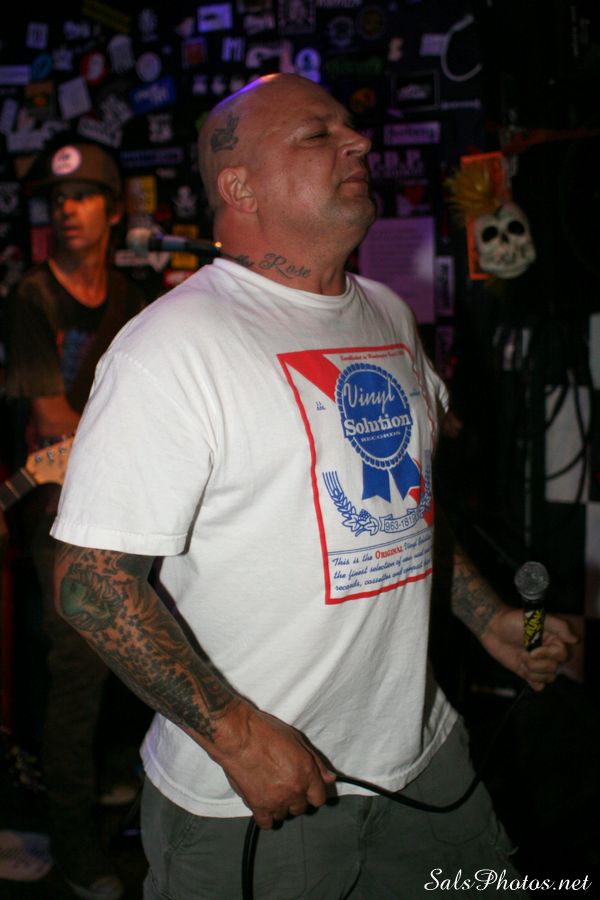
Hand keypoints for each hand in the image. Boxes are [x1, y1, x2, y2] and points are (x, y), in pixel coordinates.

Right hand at [211, 702, 335, 828]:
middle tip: (284, 784)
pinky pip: (267, 823)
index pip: (319, 798)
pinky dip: (266, 816)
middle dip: (295, 798)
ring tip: (271, 791)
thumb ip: (316, 762)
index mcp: (307, 772)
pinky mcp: (258, 806)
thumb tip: (330, 778)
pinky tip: (263, 804)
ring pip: (284, 815)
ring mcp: (277, 800)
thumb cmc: (266, 731)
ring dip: (280, 806)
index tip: (305, 788)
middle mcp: (295, 790)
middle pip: (301, 808)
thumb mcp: (297, 739)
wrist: (238, 736)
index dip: (312, 793)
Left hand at [479, 606, 578, 691]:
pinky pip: (539, 686)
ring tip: (521, 659)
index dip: (547, 655)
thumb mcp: (535, 619)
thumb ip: (558, 626)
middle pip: (554, 668)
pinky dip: (532, 681)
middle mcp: (547, 652)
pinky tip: (523, 670)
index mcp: (553, 640)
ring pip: (548, 678)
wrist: (491, 628)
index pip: (562, 655)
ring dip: (532, 671)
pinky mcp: (527, 672)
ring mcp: (537, 663)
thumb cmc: (511, 620)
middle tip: (524, 653)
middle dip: (537, 663)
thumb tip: (575, 639)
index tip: (532, 650)